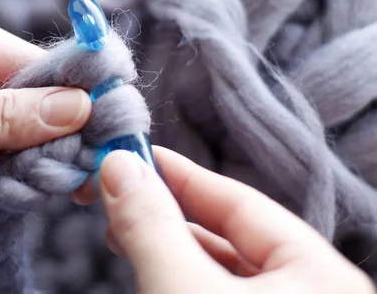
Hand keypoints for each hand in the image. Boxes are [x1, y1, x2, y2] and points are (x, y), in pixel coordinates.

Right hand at [76, 147, 374, 292]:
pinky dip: (174, 275)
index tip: (134, 154)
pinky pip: (210, 291)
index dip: (181, 174)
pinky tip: (145, 263)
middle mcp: (308, 292)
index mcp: (320, 274)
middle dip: (165, 212)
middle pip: (226, 234)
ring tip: (120, 229)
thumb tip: (115, 164)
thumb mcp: (183, 287)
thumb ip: (151, 225)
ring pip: (215, 268)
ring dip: (165, 246)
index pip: (240, 202)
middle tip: (115, 193)